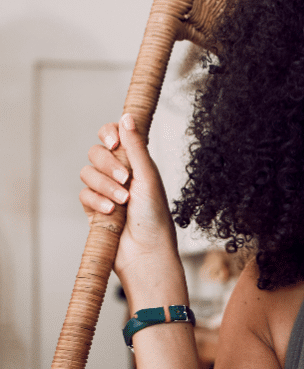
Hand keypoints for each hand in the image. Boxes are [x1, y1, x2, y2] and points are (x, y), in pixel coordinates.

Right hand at [79, 114, 182, 297]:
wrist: (146, 252)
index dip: (109, 134)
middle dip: (108, 165)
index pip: (114, 135)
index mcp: (136, 163)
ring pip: (87, 173)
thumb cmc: (155, 218)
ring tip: (123, 202)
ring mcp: (105, 191)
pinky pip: (83, 194)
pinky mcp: (94, 209)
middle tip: (126, 180)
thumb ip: (136, 147)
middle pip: (95, 152)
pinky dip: (96, 201)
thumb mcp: (148, 178)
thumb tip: (127, 116)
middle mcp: (119, 174)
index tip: (114, 143)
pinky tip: (111, 212)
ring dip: (105, 187)